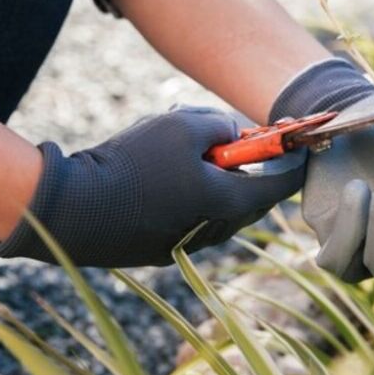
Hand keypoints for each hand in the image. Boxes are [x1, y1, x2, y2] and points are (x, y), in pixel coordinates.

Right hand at [0, 106, 304, 266]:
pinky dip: (192, 196)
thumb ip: (220, 125)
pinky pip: (192, 218)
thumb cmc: (132, 164)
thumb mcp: (182, 125)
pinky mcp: (162, 249)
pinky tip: (161, 175)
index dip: (294, 163)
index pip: (280, 186)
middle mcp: (215, 230)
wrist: (72, 211)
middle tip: (236, 143)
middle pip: (249, 198)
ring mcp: (188, 244)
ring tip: (185, 151)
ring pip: (219, 208)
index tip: (301, 146)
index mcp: (229, 203)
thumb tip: (232, 133)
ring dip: (216, 180)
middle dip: (249, 169)